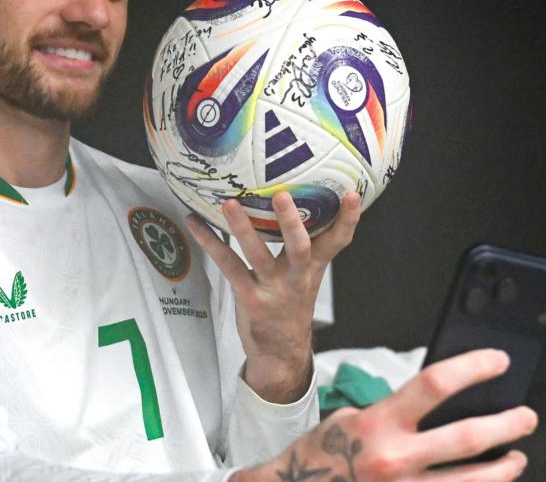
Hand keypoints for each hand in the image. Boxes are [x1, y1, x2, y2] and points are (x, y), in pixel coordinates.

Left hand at [185, 190, 361, 402]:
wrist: (281, 352)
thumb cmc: (292, 304)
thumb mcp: (307, 276)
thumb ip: (307, 245)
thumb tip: (300, 198)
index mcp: (313, 267)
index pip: (337, 241)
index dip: (348, 219)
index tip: (352, 193)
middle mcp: (296, 277)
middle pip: (299, 246)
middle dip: (291, 221)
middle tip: (282, 195)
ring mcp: (272, 288)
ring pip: (257, 254)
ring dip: (242, 228)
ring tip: (229, 204)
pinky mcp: (248, 296)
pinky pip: (227, 265)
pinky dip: (209, 242)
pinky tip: (194, 222)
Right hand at [234, 349, 538, 481]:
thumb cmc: (325, 453)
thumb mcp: (354, 417)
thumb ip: (397, 410)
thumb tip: (443, 398)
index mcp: (379, 422)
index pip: (435, 384)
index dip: (473, 368)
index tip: (498, 362)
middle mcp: (394, 458)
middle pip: (467, 438)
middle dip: (507, 425)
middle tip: (526, 417)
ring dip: (504, 468)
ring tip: (516, 457)